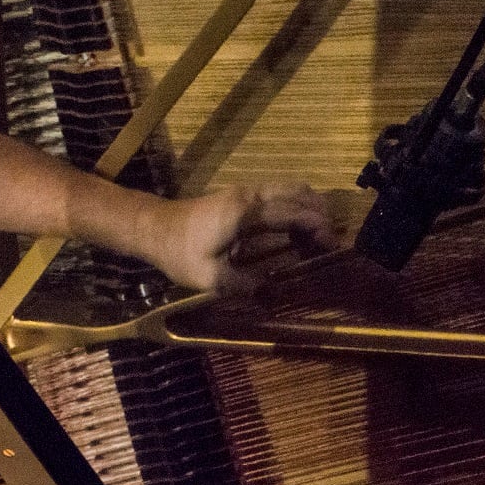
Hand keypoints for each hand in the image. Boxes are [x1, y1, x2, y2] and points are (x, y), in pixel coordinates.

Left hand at [146, 183, 338, 294]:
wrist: (151, 229)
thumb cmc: (178, 252)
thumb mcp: (209, 277)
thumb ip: (244, 285)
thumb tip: (273, 295)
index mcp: (245, 212)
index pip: (294, 212)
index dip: (318, 227)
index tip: (333, 246)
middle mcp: (250, 195)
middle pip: (299, 192)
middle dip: (320, 213)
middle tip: (328, 242)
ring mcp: (245, 191)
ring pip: (289, 188)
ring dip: (308, 207)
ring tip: (316, 237)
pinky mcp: (239, 195)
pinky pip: (277, 194)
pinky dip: (294, 206)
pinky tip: (295, 230)